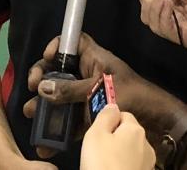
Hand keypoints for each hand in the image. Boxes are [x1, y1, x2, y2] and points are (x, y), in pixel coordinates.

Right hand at [24, 34, 180, 135]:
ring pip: (60, 97)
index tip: (47, 56)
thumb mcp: (99, 89)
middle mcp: (88, 75)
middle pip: (59, 70)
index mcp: (94, 59)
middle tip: (31, 88)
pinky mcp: (88, 117)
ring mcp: (87, 97)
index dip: (58, 45)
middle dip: (42, 78)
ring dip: (44, 106)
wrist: (155, 122)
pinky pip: (69, 121)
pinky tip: (45, 144)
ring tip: (31, 115)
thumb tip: (42, 88)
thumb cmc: (131, 95)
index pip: (73, 41)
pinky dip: (58, 131)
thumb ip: (71, 89)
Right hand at [81, 106, 154, 169]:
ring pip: (131, 152)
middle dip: (114, 140)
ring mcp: (148, 165)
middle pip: (128, 134)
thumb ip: (105, 116)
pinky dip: (123, 169)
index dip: (108, 122)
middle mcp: (146, 145)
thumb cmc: (101, 164)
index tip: (96, 135)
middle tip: (97, 152)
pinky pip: (132, 167)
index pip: (123, 114)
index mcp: (135, 129)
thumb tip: (113, 106)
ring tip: (103, 166)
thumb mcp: (95, 135)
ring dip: (119, 156)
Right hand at [137, 0, 186, 48]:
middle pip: (144, 12)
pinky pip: (164, 27)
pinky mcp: (180, 38)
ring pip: (150, 20)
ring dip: (155, 5)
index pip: (145, 0)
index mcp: (164, 8)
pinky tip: (169, 3)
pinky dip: (164, 14)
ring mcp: (171, 31)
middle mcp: (164, 21)